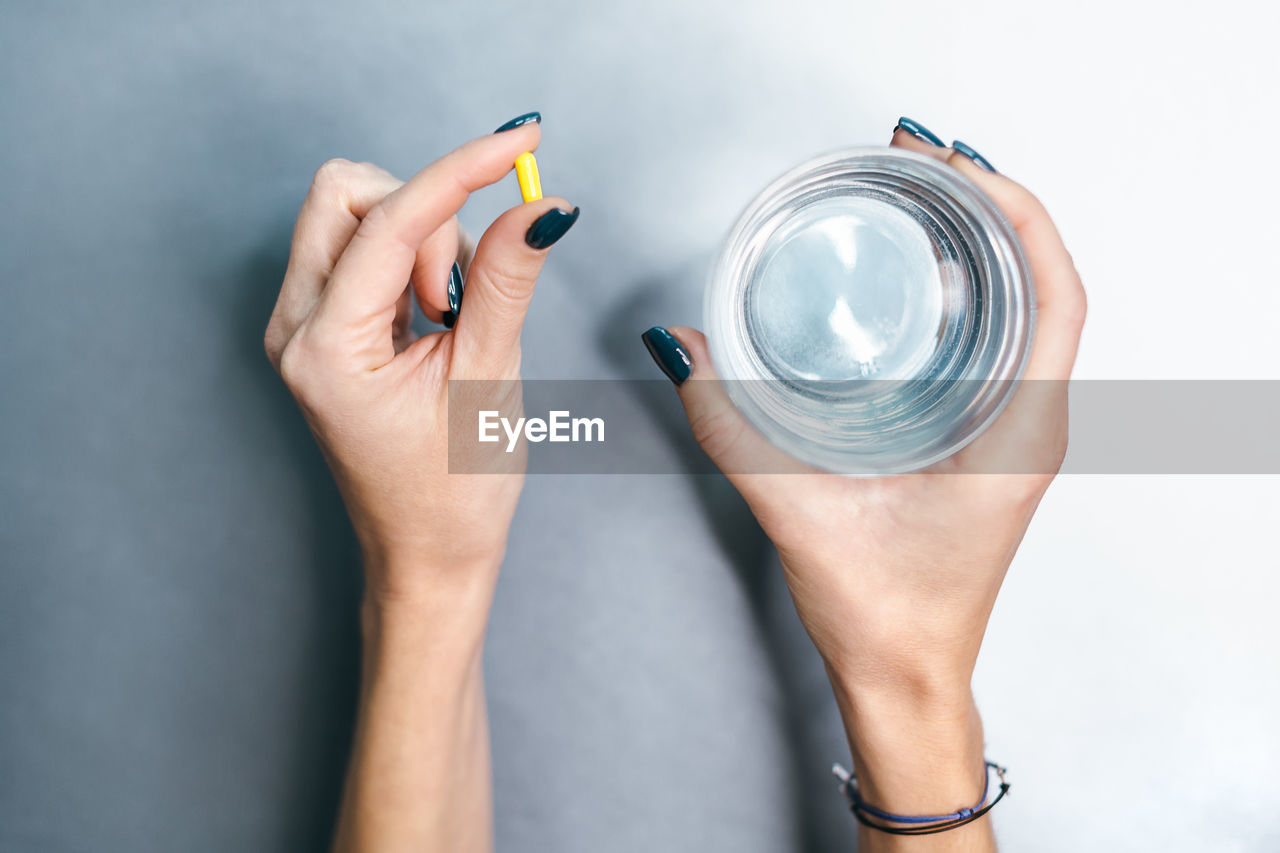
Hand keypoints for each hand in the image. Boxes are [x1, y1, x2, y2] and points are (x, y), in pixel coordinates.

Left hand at [264, 124, 578, 605]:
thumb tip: (539, 205)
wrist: (427, 556)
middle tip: (462, 288)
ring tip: (451, 318)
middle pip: (347, 196)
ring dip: (418, 240)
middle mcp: (295, 328)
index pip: (394, 221)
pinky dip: (410, 259)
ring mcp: (302, 327)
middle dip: (422, 214)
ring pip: (353, 216)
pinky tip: (437, 316)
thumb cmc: (454, 494)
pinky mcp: (324, 329)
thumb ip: (506, 281)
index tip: (519, 144)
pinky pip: (360, 250)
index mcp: (326, 347)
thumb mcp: (488, 380)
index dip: (463, 171)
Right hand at [645, 124, 1084, 840]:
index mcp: (1019, 432)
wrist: (907, 675)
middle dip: (991, 207)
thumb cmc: (885, 612)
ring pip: (1028, 306)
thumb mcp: (796, 510)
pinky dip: (972, 287)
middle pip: (1043, 281)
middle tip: (918, 163)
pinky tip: (917, 272)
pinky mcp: (991, 435)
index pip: (1056, 292)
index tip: (957, 168)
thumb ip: (730, 427)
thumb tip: (683, 348)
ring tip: (919, 196)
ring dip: (983, 243)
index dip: (1018, 213)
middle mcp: (1033, 421)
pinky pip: (1003, 337)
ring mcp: (1018, 428)